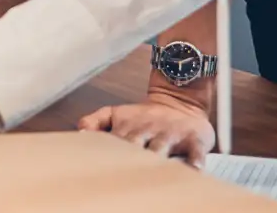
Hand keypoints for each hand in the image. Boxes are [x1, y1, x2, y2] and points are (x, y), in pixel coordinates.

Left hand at [79, 90, 215, 166]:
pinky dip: (196, 160)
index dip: (108, 155)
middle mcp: (148, 132)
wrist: (179, 100)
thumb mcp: (115, 113)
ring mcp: (170, 135)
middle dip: (129, 159)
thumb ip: (94, 120)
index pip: (115, 144)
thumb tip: (80, 133)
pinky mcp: (193, 139)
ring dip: (158, 158)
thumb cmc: (144, 116)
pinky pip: (196, 151)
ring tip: (155, 172)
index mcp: (128, 129)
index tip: (99, 168)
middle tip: (124, 175)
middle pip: (136, 147)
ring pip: (162, 148)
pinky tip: (194, 169)